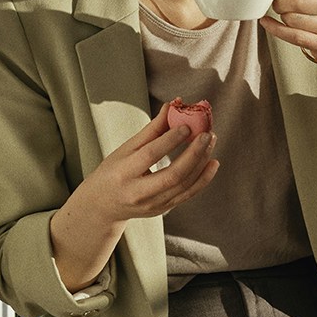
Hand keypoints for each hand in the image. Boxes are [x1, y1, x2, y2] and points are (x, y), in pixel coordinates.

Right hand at [48, 101, 218, 290]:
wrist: (103, 205)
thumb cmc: (114, 171)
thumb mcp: (125, 149)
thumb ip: (151, 130)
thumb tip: (172, 106)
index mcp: (124, 173)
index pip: (150, 155)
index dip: (170, 140)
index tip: (187, 125)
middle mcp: (139, 193)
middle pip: (173, 175)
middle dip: (193, 154)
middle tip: (206, 134)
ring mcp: (153, 205)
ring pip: (184, 186)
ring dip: (201, 163)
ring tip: (210, 142)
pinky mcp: (164, 210)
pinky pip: (187, 194)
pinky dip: (203, 179)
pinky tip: (212, 163)